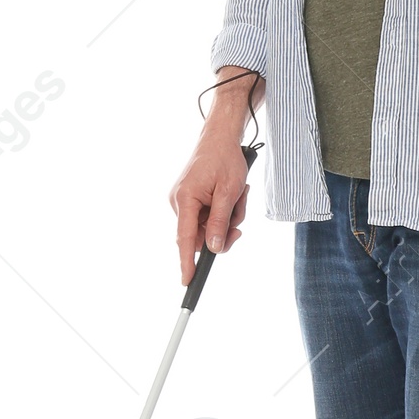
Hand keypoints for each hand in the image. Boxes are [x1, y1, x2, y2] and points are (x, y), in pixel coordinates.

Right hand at [169, 124, 249, 281]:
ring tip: (238, 196)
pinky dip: (223, 211)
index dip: (186, 262)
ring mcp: (183, 200)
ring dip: (227, 218)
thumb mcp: (229, 193)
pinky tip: (232, 195)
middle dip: (224, 231)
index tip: (187, 281)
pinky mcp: (190, 198)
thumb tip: (214, 249)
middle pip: (201, 236)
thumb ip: (220, 223)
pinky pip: (207, 216)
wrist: (220, 137)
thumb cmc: (225, 159)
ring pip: (208, 227)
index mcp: (185, 200)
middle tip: (240, 217)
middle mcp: (179, 202)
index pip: (185, 239)